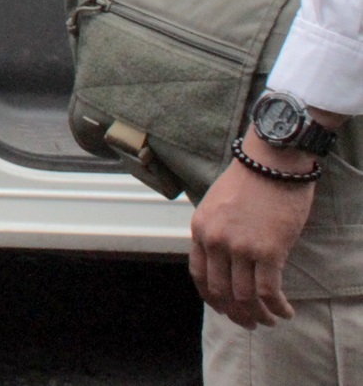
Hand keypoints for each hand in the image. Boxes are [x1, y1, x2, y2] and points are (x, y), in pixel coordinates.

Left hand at [190, 133, 318, 326]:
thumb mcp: (217, 205)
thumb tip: (224, 261)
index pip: (199, 275)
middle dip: (236, 313)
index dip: (211, 298)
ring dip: (259, 315)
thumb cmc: (249, 181)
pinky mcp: (268, 250)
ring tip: (271, 320)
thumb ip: (216, 232)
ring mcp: (241, 247)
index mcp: (200, 229)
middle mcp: (215, 241)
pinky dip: (278, 307)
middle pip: (221, 291)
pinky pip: (270, 291)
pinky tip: (286, 311)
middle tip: (250, 322)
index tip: (223, 309)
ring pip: (245, 297)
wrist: (272, 162)